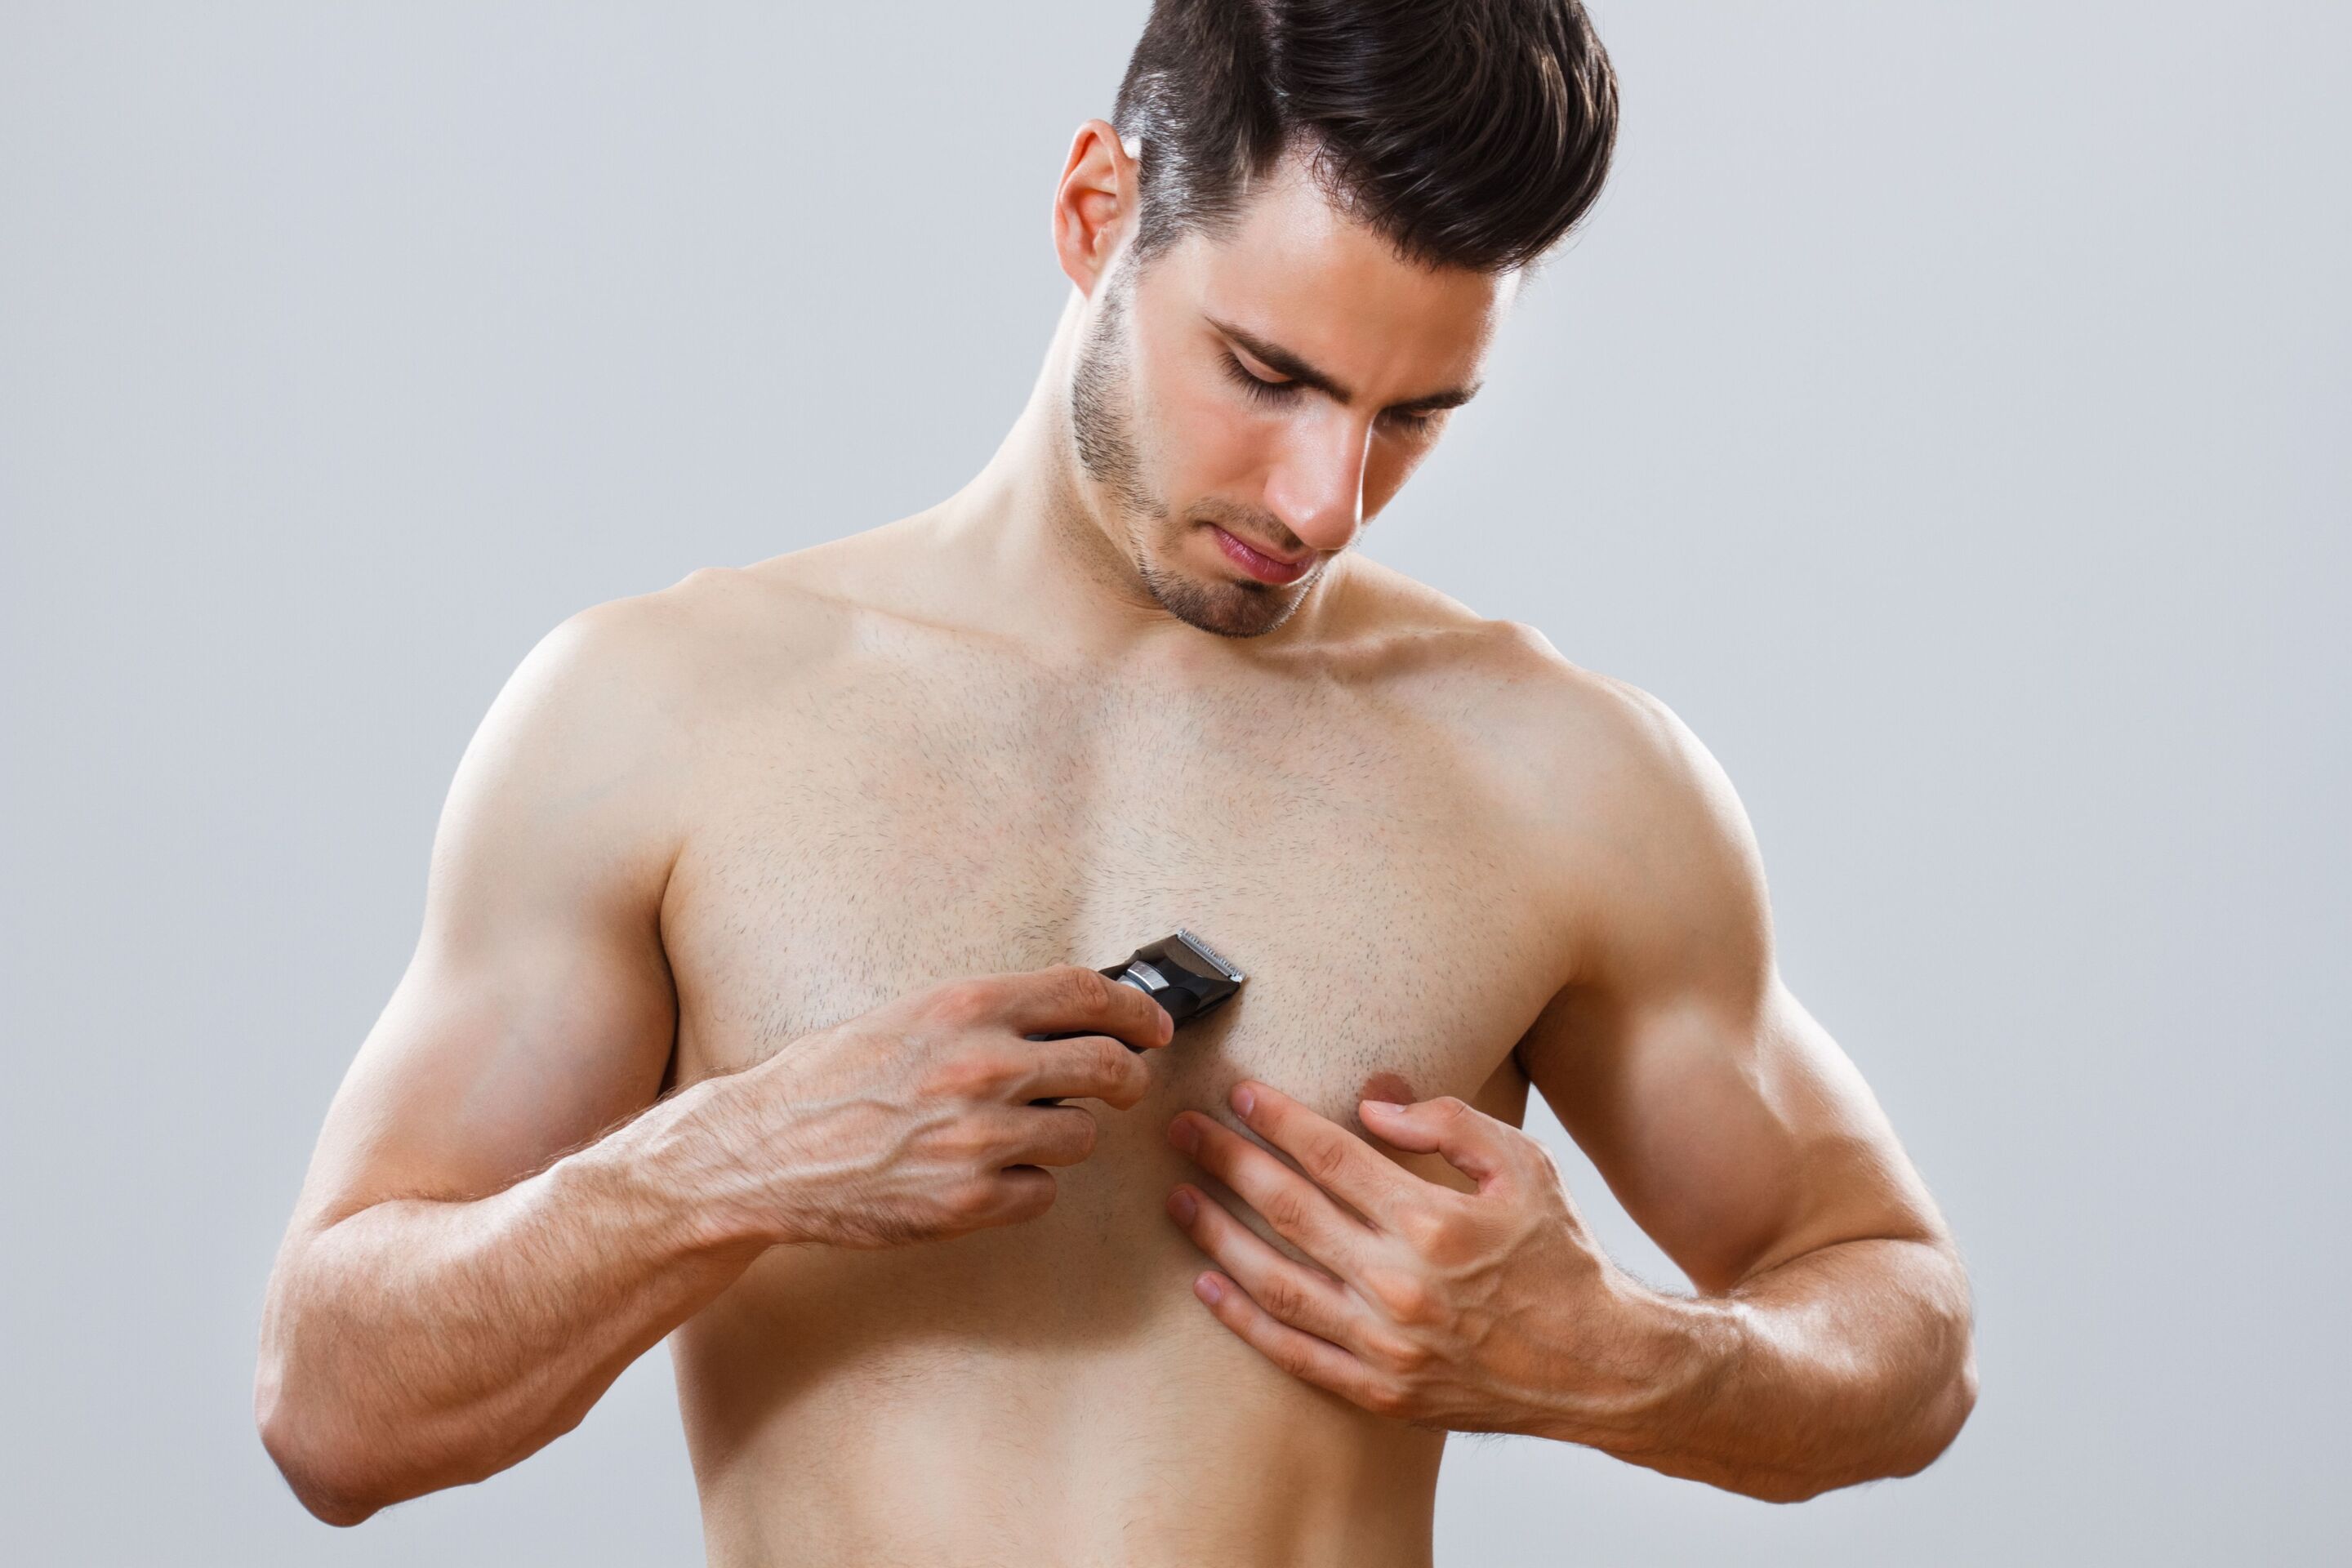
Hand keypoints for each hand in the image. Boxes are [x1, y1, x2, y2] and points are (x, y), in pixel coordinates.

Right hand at [684, 965, 1173, 1248]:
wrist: (761, 1153)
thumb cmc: (828, 1081)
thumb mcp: (907, 1017)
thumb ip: (987, 1016)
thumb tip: (1069, 1018)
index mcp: (965, 1007)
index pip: (1088, 993)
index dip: (1135, 1009)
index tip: (1152, 1025)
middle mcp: (982, 1065)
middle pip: (1109, 1066)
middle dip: (1128, 1077)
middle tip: (1124, 1083)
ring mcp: (980, 1136)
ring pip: (1081, 1136)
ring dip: (1063, 1136)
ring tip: (1012, 1133)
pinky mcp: (972, 1199)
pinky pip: (1043, 1192)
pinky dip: (1025, 1186)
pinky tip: (982, 1174)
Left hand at [1165, 1082, 1670, 1438]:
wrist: (1600, 1366)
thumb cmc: (1561, 1256)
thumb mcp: (1526, 1165)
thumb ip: (1449, 1123)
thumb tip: (1370, 1103)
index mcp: (1434, 1221)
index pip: (1330, 1156)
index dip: (1277, 1120)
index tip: (1239, 1093)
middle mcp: (1400, 1284)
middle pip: (1288, 1210)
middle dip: (1227, 1162)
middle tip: (1182, 1131)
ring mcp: (1386, 1344)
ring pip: (1275, 1281)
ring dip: (1217, 1235)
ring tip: (1178, 1198)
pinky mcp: (1382, 1390)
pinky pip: (1294, 1352)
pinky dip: (1243, 1319)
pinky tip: (1208, 1284)